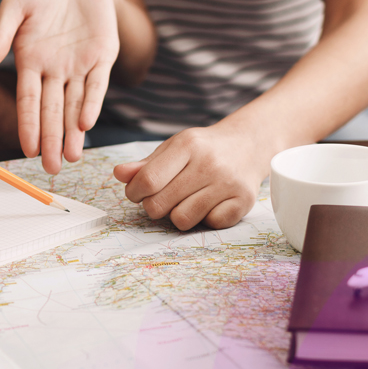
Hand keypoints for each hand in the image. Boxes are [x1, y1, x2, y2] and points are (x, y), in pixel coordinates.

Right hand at [0, 0, 119, 174]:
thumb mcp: (15, 5)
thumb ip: (1, 33)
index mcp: (30, 62)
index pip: (28, 101)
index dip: (28, 125)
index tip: (27, 150)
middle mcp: (54, 71)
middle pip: (52, 112)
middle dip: (51, 140)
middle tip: (51, 169)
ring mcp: (79, 66)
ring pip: (75, 105)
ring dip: (73, 132)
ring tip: (71, 158)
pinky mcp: (103, 56)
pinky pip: (98, 84)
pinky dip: (93, 103)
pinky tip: (87, 124)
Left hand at [112, 124, 270, 229]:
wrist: (248, 144)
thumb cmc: (202, 149)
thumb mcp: (173, 149)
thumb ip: (145, 165)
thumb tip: (119, 174)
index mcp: (187, 145)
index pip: (147, 180)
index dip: (135, 193)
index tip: (138, 192)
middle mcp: (209, 163)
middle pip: (160, 205)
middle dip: (154, 206)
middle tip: (164, 197)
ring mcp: (228, 183)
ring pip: (182, 219)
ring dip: (178, 214)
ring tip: (186, 200)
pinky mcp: (243, 201)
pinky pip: (210, 225)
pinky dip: (206, 219)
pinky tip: (210, 204)